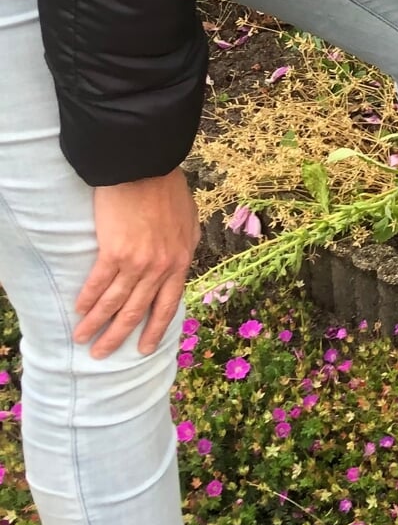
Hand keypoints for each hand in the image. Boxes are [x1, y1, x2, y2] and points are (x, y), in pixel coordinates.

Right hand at [76, 169, 200, 358]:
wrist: (145, 169)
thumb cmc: (168, 190)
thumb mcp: (190, 220)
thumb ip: (186, 243)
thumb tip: (182, 259)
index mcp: (180, 261)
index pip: (168, 305)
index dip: (155, 329)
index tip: (143, 349)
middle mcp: (160, 268)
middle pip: (137, 311)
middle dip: (118, 336)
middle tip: (102, 355)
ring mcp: (137, 262)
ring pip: (114, 302)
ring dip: (96, 324)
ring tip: (82, 339)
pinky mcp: (113, 252)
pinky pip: (97, 283)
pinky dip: (87, 299)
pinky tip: (79, 311)